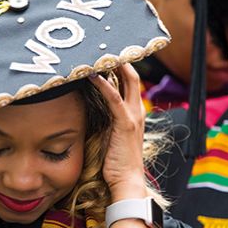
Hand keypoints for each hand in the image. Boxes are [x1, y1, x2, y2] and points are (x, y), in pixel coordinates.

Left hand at [90, 64, 148, 200]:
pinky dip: (105, 85)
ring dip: (112, 66)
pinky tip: (94, 75)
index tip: (107, 55)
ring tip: (98, 53)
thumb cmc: (115, 163)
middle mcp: (136, 111)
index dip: (121, 67)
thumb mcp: (110, 136)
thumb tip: (90, 109)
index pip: (130, 83)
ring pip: (126, 82)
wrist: (127, 181)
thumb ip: (105, 121)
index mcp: (133, 114)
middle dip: (120, 59)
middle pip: (132, 76)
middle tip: (104, 46)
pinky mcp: (124, 123)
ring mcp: (132, 116)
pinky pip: (115, 98)